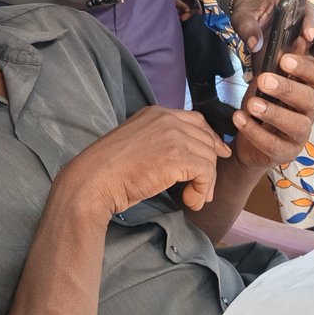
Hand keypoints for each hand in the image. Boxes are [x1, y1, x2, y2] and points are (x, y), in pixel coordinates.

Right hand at [71, 106, 231, 216]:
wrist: (94, 180)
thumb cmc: (109, 170)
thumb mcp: (137, 144)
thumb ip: (159, 142)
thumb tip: (185, 158)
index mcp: (155, 113)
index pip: (196, 121)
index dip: (211, 138)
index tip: (219, 154)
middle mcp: (167, 118)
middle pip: (206, 139)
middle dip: (210, 167)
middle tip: (204, 191)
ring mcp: (173, 135)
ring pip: (208, 157)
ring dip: (206, 183)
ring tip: (194, 200)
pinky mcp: (178, 155)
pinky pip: (206, 171)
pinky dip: (202, 189)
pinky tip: (190, 201)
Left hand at [231, 0, 313, 80]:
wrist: (251, 21)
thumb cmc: (249, 15)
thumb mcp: (243, 16)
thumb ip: (248, 27)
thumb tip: (255, 44)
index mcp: (293, 5)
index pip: (307, 11)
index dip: (310, 23)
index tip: (307, 36)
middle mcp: (306, 19)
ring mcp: (310, 35)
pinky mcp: (309, 49)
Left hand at [232, 51, 313, 169]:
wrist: (247, 142)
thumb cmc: (262, 104)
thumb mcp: (266, 82)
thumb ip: (279, 64)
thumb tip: (296, 37)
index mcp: (306, 91)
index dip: (305, 67)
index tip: (284, 59)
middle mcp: (308, 113)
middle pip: (309, 99)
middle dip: (287, 88)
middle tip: (264, 78)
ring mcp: (299, 135)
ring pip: (295, 124)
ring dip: (272, 112)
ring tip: (251, 104)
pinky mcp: (286, 153)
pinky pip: (273, 144)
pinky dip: (254, 131)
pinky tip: (239, 118)